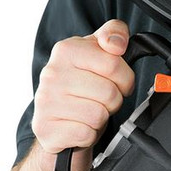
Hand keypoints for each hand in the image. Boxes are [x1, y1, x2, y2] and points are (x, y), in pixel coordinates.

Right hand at [32, 19, 135, 153]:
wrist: (57, 119)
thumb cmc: (82, 86)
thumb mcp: (98, 54)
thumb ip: (113, 35)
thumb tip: (116, 42)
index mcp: (66, 50)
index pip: (114, 64)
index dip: (124, 78)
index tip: (116, 82)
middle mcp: (52, 73)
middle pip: (110, 93)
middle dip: (113, 101)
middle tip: (101, 100)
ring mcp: (46, 101)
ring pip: (99, 114)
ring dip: (101, 118)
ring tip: (89, 112)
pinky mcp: (46, 128)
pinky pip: (86, 134)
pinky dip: (89, 134)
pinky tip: (79, 126)